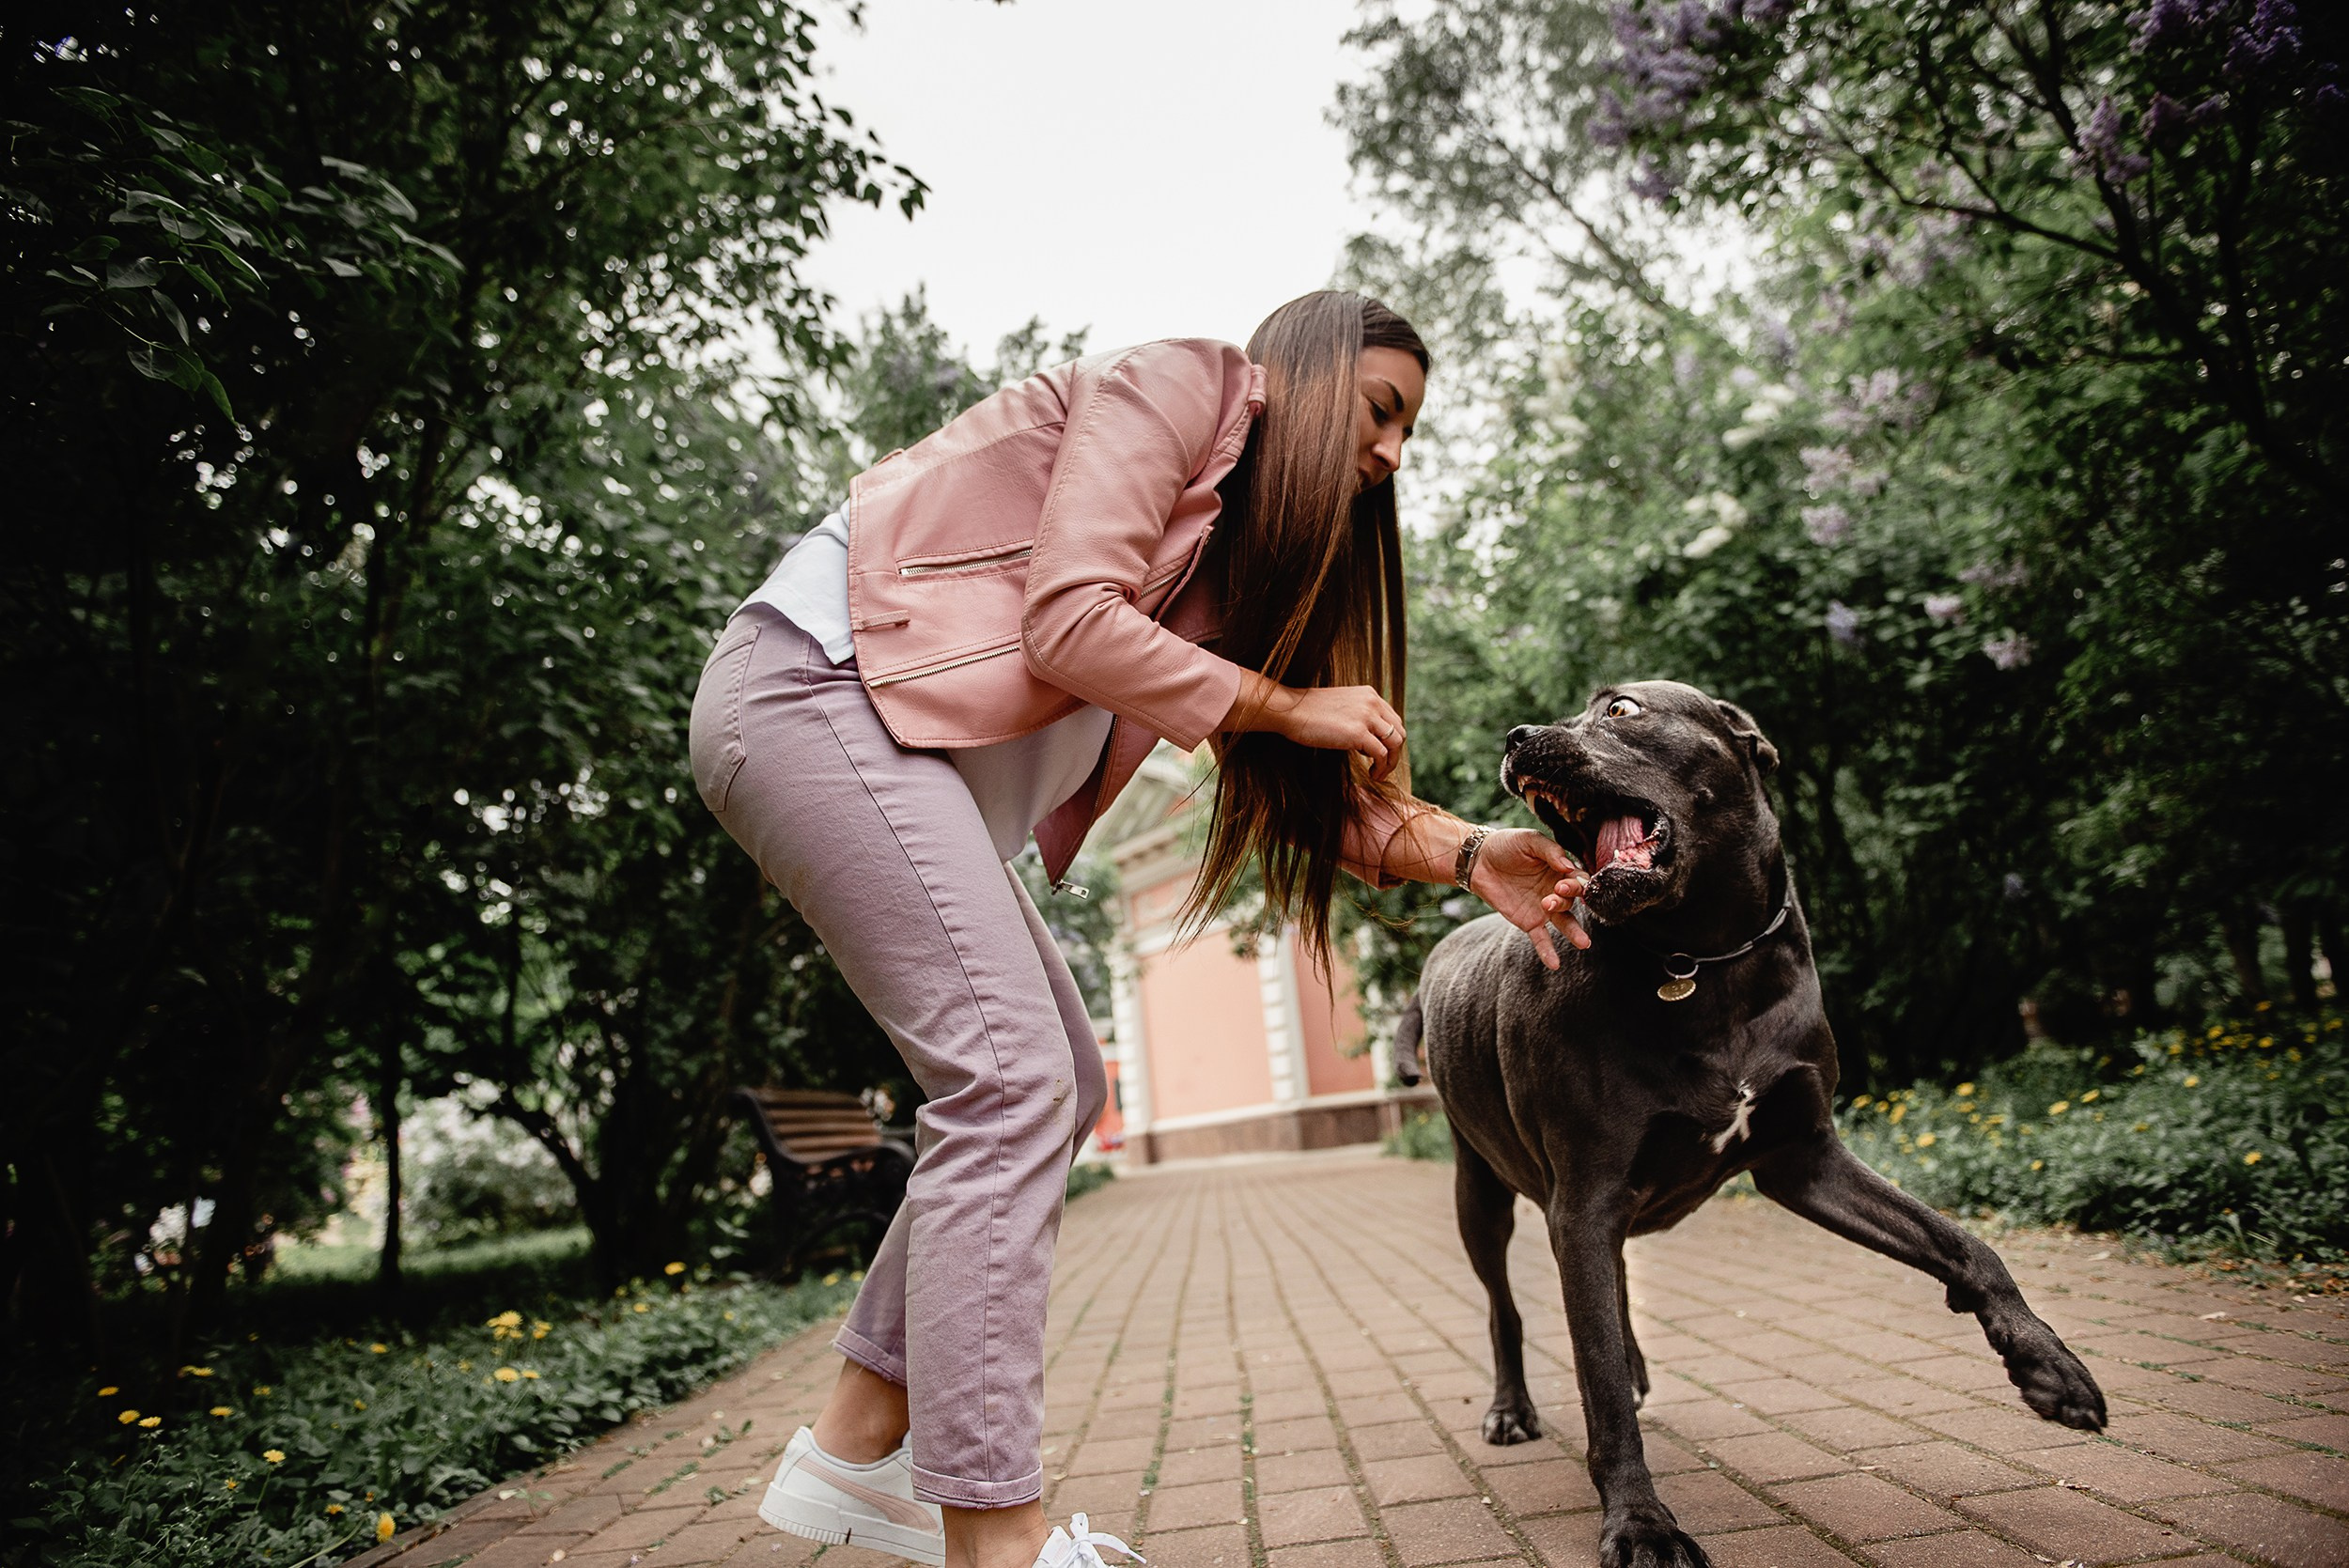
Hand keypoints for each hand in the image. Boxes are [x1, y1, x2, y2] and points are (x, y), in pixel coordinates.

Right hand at [1231, 674, 1405, 781]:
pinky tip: (1371, 774)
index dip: (1390, 740)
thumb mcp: (1340, 706)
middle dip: (1394, 753)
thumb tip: (1368, 741)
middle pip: (1399, 732)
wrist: (1289, 710)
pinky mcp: (1358, 733)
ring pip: (1395, 744)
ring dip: (1390, 763)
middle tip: (1381, 768)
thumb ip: (1358, 716)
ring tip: (1378, 774)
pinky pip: (1381, 754)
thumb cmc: (1308, 712)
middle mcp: (1372, 703)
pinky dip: (1380, 767)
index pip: (1393, 720)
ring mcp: (1366, 717)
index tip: (1381, 755)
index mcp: (1370, 695)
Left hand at [1467, 827, 1590, 969]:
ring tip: (1583, 943)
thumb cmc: (1506, 845)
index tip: (1562, 884)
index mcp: (1560, 870)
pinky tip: (1555, 964)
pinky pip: (1541, 939)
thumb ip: (1550, 851)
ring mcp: (1543, 908)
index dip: (1576, 884)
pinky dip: (1548, 951)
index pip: (1578, 880)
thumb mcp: (1529, 840)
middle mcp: (1556, 891)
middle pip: (1571, 900)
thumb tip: (1567, 866)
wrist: (1478, 859)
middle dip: (1566, 901)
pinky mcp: (1528, 921)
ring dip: (1573, 932)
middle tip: (1552, 899)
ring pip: (1564, 922)